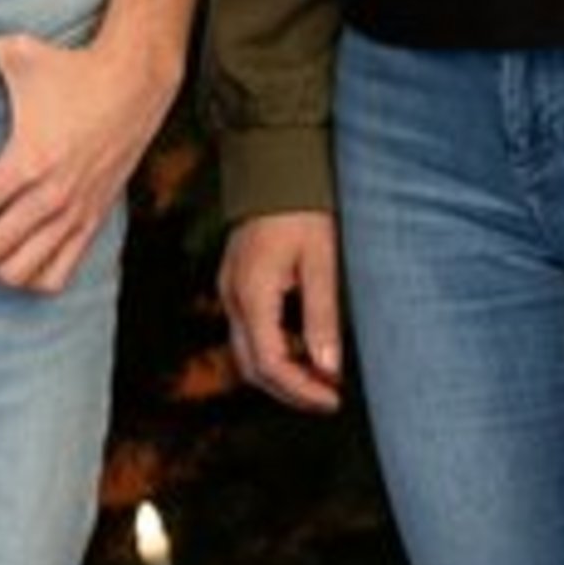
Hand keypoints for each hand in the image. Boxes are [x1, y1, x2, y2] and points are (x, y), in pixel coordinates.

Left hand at [0, 28, 173, 299]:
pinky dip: (29, 277)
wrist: (135, 80)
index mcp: (28, 161)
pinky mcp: (93, 222)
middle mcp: (51, 197)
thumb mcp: (17, 52)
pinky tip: (13, 256)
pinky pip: (56, 275)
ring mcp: (74, 214)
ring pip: (19, 274)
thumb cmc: (72, 68)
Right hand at [219, 211, 344, 408]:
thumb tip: (329, 369)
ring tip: (323, 378)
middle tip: (329, 398)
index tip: (334, 399)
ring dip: (282, 373)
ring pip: (247, 352)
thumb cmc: (304, 209)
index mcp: (252, 293)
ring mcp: (230, 289)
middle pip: (252, 366)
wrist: (276, 165)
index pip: (270, 363)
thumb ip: (323, 316)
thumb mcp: (322, 262)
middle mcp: (232, 296)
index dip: (302, 389)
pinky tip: (305, 350)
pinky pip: (248, 332)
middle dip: (290, 390)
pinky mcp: (236, 283)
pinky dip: (275, 351)